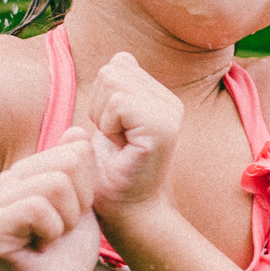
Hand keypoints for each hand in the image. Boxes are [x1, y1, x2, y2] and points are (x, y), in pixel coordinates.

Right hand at [0, 134, 101, 270]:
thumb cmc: (68, 252)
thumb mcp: (83, 204)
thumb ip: (79, 169)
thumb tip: (75, 132)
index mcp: (25, 173)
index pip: (74, 150)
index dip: (88, 187)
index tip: (74, 215)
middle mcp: (4, 183)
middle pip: (68, 164)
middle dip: (80, 202)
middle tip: (63, 230)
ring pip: (55, 185)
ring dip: (67, 220)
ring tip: (51, 238)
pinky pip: (37, 209)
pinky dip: (52, 231)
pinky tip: (41, 247)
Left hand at [87, 52, 183, 213]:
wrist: (126, 213)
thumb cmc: (113, 174)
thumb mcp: (109, 122)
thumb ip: (116, 90)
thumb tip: (122, 58)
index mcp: (160, 97)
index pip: (117, 65)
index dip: (101, 98)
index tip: (113, 132)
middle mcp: (170, 101)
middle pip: (112, 70)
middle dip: (99, 105)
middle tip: (114, 139)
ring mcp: (170, 112)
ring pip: (112, 81)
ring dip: (102, 116)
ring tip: (118, 143)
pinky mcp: (163, 127)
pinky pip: (117, 103)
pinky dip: (108, 126)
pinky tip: (121, 147)